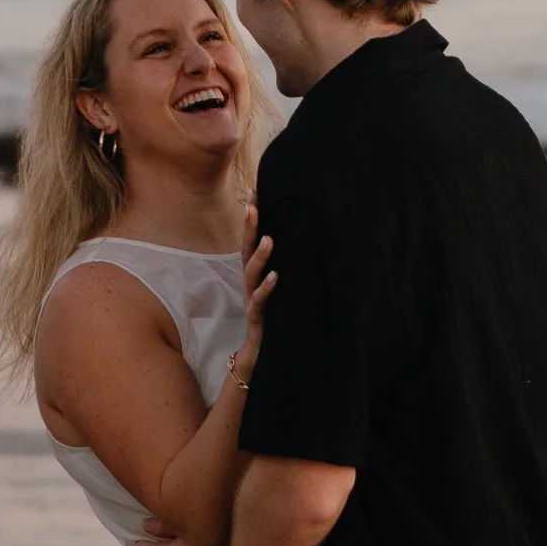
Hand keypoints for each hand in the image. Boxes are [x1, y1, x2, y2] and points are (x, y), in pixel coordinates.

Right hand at [232, 209, 275, 381]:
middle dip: (249, 228)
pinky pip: (260, 300)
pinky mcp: (257, 316)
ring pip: (251, 273)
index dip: (251, 218)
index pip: (251, 240)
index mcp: (255, 274)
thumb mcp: (277, 288)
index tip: (256, 192)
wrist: (260, 353)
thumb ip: (281, 266)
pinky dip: (267, 287)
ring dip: (260, 255)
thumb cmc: (271, 317)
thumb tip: (299, 240)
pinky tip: (276, 276)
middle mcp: (250, 282)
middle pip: (246, 250)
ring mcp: (252, 298)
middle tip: (253, 206)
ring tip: (269, 238)